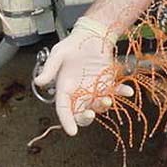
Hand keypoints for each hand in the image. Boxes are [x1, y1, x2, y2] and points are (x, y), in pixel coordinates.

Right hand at [34, 17, 133, 135]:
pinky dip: (122, 92)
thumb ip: (50, 68)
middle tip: (90, 114)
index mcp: (65, 88)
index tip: (71, 131)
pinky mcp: (108, 83)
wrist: (91, 35)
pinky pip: (115, 91)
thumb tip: (38, 81)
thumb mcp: (58, 54)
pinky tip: (128, 91)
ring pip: (99, 105)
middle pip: (81, 113)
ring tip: (108, 99)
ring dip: (104, 105)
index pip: (63, 108)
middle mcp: (79, 93)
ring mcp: (94, 89)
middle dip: (85, 118)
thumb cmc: (73, 45)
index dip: (66, 120)